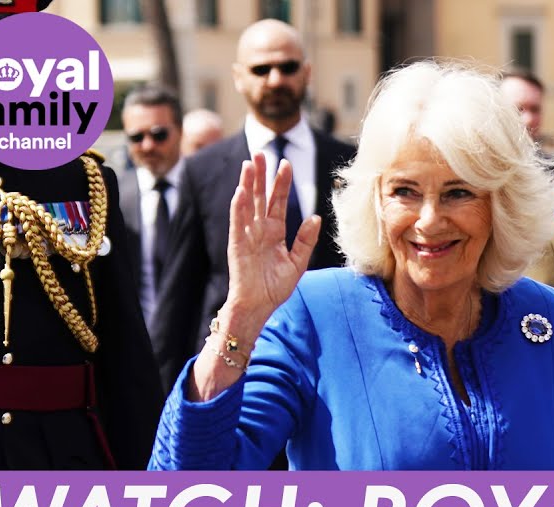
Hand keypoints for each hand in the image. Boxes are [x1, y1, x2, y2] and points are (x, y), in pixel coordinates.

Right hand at [221, 153, 321, 338]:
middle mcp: (260, 230)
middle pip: (260, 196)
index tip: (286, 164)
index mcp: (275, 232)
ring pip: (247, 204)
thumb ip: (305, 240)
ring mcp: (248, 235)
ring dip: (247, 184)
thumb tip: (316, 217)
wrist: (259, 306)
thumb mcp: (298, 262)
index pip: (278, 202)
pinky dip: (238, 207)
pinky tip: (240, 191)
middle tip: (261, 152)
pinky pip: (238, 223)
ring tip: (249, 163)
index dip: (281, 183)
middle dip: (261, 175)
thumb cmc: (275, 287)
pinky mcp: (237, 245)